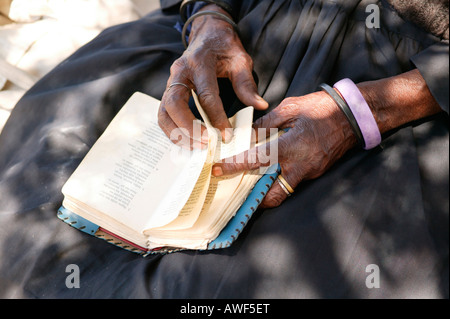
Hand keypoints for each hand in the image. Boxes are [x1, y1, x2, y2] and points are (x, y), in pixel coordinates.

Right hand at [158, 4, 267, 146]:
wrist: (207, 33)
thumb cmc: (225, 47)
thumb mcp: (240, 59)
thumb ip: (247, 83)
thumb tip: (260, 105)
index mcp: (199, 63)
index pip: (206, 95)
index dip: (216, 118)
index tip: (226, 135)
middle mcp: (180, 72)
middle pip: (175, 104)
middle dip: (188, 127)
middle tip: (205, 143)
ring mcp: (171, 81)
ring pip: (164, 111)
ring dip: (176, 132)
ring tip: (194, 147)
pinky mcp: (168, 91)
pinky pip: (164, 114)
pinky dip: (172, 130)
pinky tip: (186, 140)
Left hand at [211, 69, 441, 207]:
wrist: (354, 115)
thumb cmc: (321, 107)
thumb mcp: (291, 108)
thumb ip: (267, 123)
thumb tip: (247, 133)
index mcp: (291, 146)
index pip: (257, 160)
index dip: (235, 166)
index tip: (218, 170)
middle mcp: (301, 166)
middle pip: (273, 195)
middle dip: (253, 198)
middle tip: (235, 192)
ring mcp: (310, 172)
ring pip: (283, 193)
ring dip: (265, 194)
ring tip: (249, 186)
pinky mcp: (315, 173)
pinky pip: (292, 183)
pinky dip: (278, 183)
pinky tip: (267, 174)